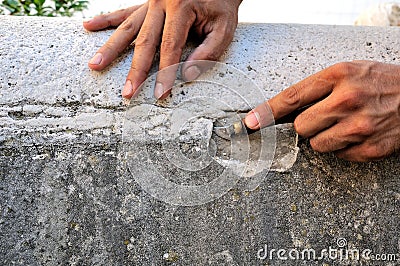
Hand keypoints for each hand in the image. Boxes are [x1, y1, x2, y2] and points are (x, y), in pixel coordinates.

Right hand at [83, 0, 241, 99]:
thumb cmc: (221, 5)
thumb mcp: (224, 27)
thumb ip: (209, 51)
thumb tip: (187, 74)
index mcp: (180, 7)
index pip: (169, 47)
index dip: (165, 72)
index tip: (160, 94)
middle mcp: (161, 2)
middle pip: (143, 41)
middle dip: (134, 71)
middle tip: (126, 93)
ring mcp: (150, 2)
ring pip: (127, 28)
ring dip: (111, 48)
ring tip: (95, 64)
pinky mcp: (146, 3)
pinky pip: (125, 13)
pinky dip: (108, 20)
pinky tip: (89, 25)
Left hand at [245, 61, 399, 161]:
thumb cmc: (381, 82)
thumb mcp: (349, 72)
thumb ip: (317, 89)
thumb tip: (282, 110)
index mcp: (338, 76)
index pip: (291, 97)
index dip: (266, 112)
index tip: (250, 123)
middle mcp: (347, 99)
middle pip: (300, 127)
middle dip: (308, 125)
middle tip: (327, 116)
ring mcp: (360, 125)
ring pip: (317, 144)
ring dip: (326, 138)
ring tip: (346, 124)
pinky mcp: (371, 147)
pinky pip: (339, 155)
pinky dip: (345, 148)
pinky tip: (359, 134)